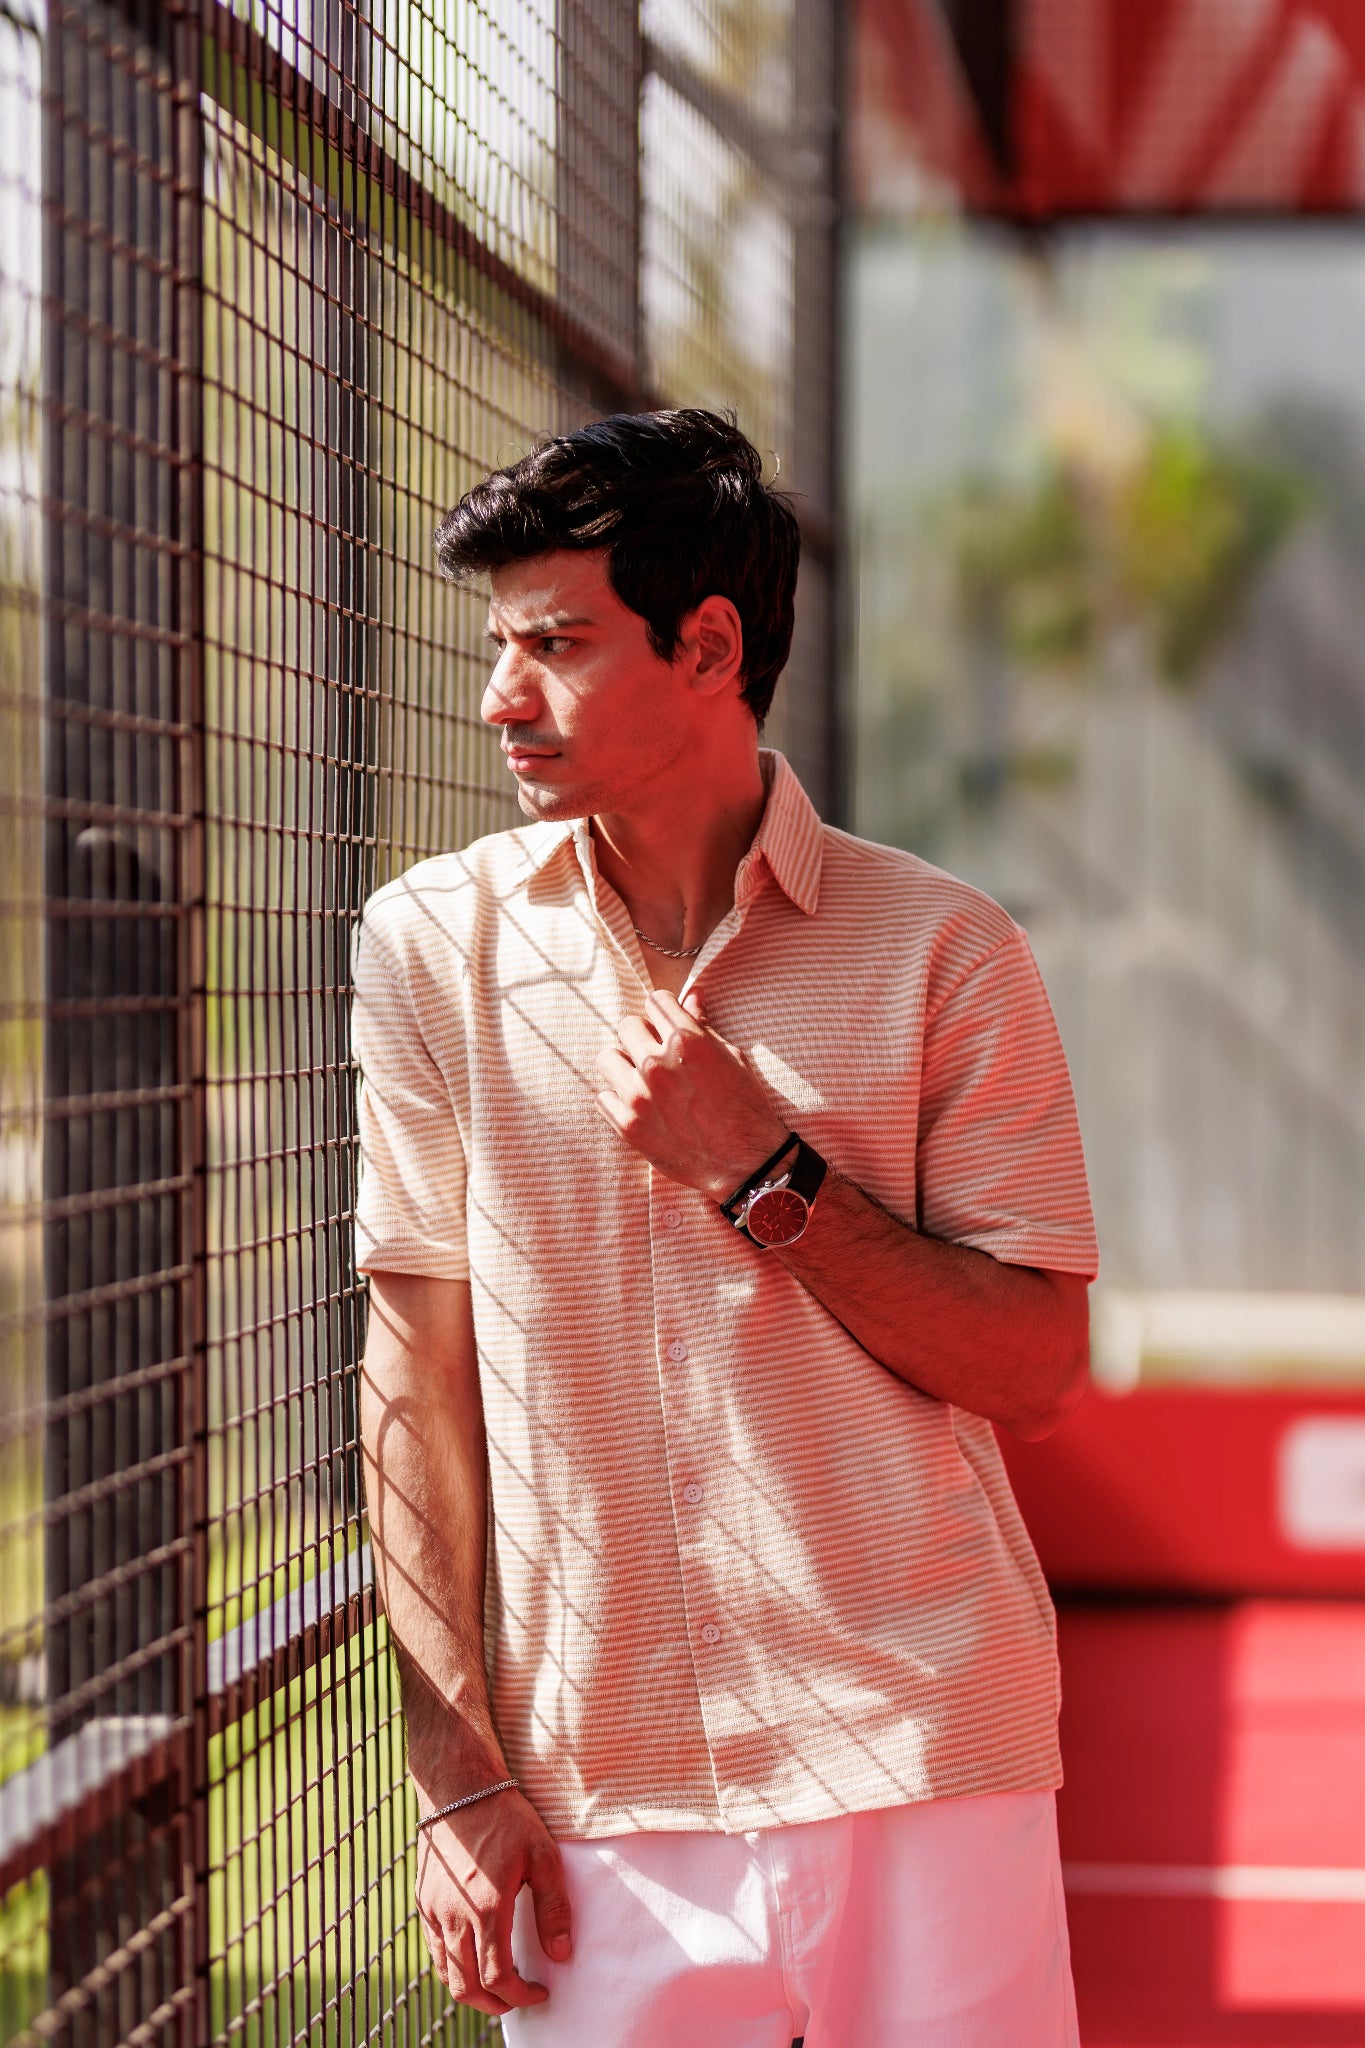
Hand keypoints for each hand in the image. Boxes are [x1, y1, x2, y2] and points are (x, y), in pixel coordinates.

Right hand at [415, 1787, 571, 2016]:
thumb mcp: (542, 1855)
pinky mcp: (422, 1900)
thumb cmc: (506, 1817)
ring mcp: (433, 1909)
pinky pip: (434, 1949)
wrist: (459, 1787)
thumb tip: (560, 1954)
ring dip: (471, 1990)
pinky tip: (472, 1957)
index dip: (520, 1995)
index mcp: (487, 1908)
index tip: (539, 1992)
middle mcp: (454, 1915)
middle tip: (516, 1998)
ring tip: (495, 1986)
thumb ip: (553, 1907)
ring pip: (447, 1973)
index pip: (497, 1976)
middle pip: (467, 1986)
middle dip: (494, 2003)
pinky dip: (452, 1967)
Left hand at [594, 988, 790, 1202]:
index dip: (664, 1011)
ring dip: (623, 1065)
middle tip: (655, 1054)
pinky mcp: (628, 1125)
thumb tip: (692, 996)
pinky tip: (638, 1107)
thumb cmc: (745, 1107)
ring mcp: (639, 1095)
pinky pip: (602, 1097)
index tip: (667, 1025)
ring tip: (641, 1079)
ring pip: (607, 1058)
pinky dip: (617, 1100)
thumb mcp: (732, 1058)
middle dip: (642, 1035)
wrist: (747, 1163)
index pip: (655, 1001)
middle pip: (627, 1025)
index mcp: (686, 1041)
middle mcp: (657, 1064)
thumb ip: (703, 1026)